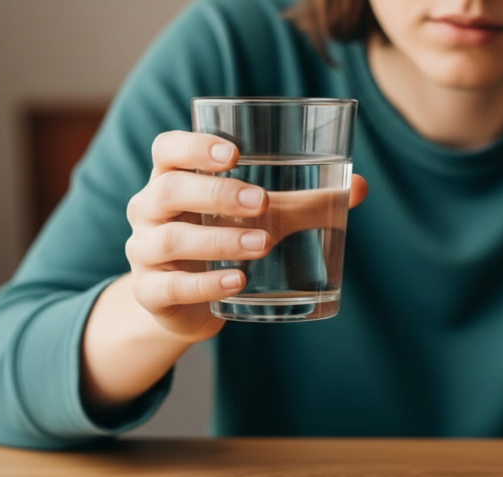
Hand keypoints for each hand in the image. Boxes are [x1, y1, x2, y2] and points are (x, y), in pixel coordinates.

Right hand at [124, 131, 367, 340]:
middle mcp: (149, 210)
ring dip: (218, 240)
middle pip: (168, 189)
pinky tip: (237, 281)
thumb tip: (358, 187)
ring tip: (262, 243)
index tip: (233, 153)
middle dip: (216, 193)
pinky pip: (170, 287)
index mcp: (172, 179)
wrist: (188, 304)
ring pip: (170, 239)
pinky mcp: (150, 293)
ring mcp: (144, 252)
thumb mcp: (260, 218)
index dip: (193, 146)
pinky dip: (205, 284)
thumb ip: (303, 202)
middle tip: (261, 201)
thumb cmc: (224, 240)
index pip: (167, 149)